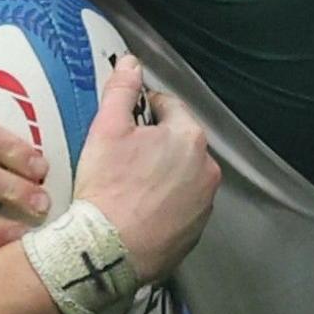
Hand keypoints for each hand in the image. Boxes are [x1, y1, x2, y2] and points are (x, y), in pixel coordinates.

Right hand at [73, 56, 215, 275]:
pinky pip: (181, 207)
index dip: (144, 111)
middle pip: (179, 143)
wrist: (109, 250)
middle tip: (123, 159)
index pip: (169, 108)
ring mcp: (204, 202)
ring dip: (163, 176)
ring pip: (182, 176)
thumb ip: (122, 91)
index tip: (125, 124)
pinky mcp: (196, 231)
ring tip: (130, 188)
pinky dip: (165, 205)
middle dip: (155, 145)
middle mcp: (206, 168)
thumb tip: (130, 64)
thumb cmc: (107, 187)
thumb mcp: (106, 129)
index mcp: (188, 136)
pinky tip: (140, 211)